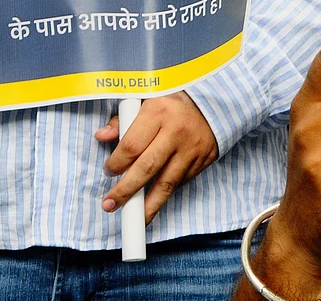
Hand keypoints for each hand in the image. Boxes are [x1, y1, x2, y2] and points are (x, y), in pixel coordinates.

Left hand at [95, 91, 219, 223]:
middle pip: (146, 169)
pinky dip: (168, 191)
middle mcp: (177, 131)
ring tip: (135, 220)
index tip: (108, 171)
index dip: (115, 164)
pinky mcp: (205, 159)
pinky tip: (156, 198)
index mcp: (159, 111)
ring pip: (167, 184)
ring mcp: (193, 148)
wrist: (218, 99)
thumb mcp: (147, 99)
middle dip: (125, 191)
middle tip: (110, 204)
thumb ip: (123, 119)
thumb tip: (102, 137)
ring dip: (148, 206)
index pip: (131, 146)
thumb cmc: (174, 99)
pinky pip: (182, 181)